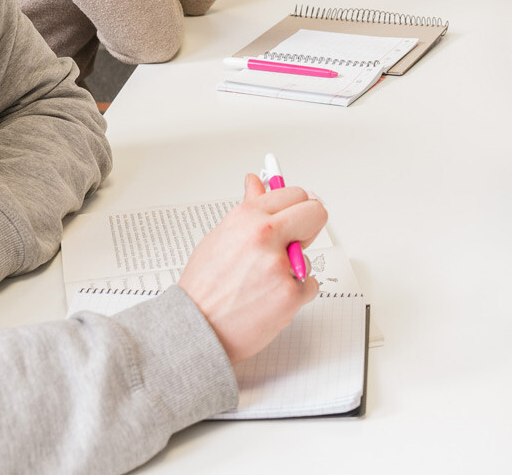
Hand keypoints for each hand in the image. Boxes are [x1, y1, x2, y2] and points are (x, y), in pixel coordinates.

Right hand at [178, 175, 326, 363]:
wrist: (196, 329)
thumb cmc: (204, 287)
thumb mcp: (220, 237)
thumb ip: (248, 210)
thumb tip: (255, 182)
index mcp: (247, 217)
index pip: (294, 194)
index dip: (297, 206)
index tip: (297, 213)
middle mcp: (264, 235)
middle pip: (315, 213)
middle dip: (309, 225)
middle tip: (295, 240)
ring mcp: (280, 265)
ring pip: (308, 257)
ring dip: (293, 269)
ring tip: (260, 283)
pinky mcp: (291, 293)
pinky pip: (309, 286)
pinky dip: (294, 295)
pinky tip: (267, 300)